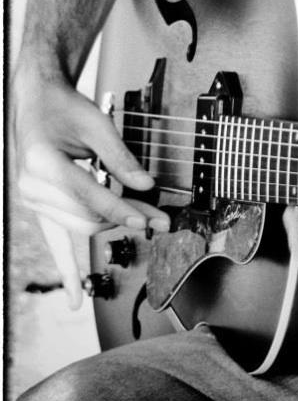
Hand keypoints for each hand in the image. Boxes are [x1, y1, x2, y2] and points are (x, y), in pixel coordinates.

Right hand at [12, 71, 169, 307]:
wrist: (36, 102)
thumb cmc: (64, 108)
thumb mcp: (97, 123)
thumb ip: (120, 156)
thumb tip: (147, 186)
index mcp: (43, 163)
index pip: (90, 196)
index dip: (123, 211)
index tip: (150, 220)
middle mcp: (33, 186)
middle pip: (89, 215)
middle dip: (127, 218)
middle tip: (161, 217)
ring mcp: (32, 200)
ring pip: (81, 226)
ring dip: (114, 226)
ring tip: (147, 222)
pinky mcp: (38, 207)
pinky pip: (55, 242)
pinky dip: (67, 268)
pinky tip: (74, 298)